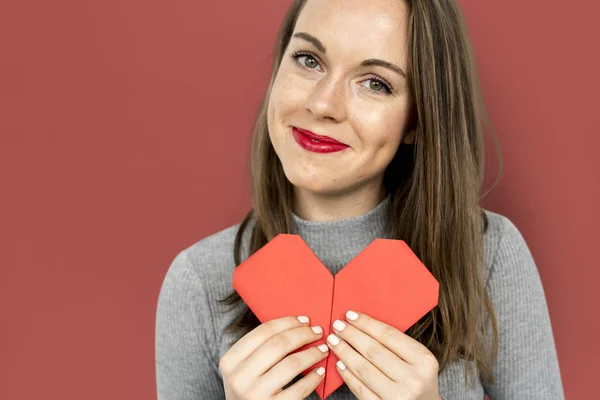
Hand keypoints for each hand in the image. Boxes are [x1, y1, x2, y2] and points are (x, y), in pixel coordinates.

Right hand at [219, 315, 328, 399]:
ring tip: (323, 349)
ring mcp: (254, 394)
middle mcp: (239, 377)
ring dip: (312, 353)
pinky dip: (313, 377)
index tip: (304, 320)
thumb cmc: (250, 392)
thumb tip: (296, 326)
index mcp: (230, 361)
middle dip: (303, 334)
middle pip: (279, 344)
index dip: (287, 322)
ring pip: (291, 363)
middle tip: (318, 332)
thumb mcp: (244, 371)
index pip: (263, 332)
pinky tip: (320, 371)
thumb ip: (260, 351)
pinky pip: (299, 388)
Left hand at [326, 310, 441, 399]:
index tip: (350, 315)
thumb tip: (360, 325)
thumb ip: (396, 345)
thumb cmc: (419, 380)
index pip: (388, 335)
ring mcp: (398, 397)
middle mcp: (413, 379)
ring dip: (344, 352)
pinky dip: (347, 374)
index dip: (366, 323)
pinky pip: (360, 388)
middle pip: (373, 350)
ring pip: (363, 369)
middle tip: (338, 325)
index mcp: (424, 361)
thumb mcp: (418, 360)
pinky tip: (339, 363)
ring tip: (334, 341)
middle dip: (351, 335)